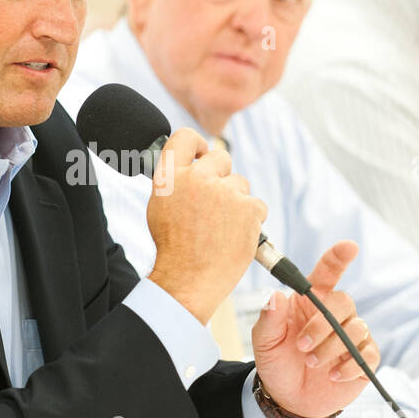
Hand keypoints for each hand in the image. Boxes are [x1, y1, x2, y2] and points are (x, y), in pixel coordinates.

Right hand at [146, 128, 266, 323]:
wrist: (189, 280)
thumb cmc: (174, 248)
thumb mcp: (161, 206)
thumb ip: (175, 181)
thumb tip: (192, 163)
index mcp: (170, 177)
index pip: (185, 137)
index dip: (197, 144)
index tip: (201, 155)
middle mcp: (197, 178)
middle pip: (220, 157)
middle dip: (221, 176)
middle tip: (214, 204)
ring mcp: (224, 192)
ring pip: (240, 184)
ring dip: (236, 201)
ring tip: (221, 228)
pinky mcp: (248, 208)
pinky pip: (257, 205)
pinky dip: (250, 220)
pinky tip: (234, 236)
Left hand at [251, 241, 377, 417]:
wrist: (288, 399)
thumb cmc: (277, 363)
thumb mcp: (264, 342)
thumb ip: (269, 319)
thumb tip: (275, 296)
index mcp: (310, 302)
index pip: (328, 273)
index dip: (339, 258)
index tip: (349, 247)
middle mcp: (334, 315)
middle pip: (343, 302)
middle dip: (323, 324)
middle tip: (302, 345)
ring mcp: (351, 337)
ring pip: (356, 328)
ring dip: (331, 347)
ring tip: (310, 363)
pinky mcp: (363, 360)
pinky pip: (368, 354)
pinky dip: (349, 365)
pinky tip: (333, 375)